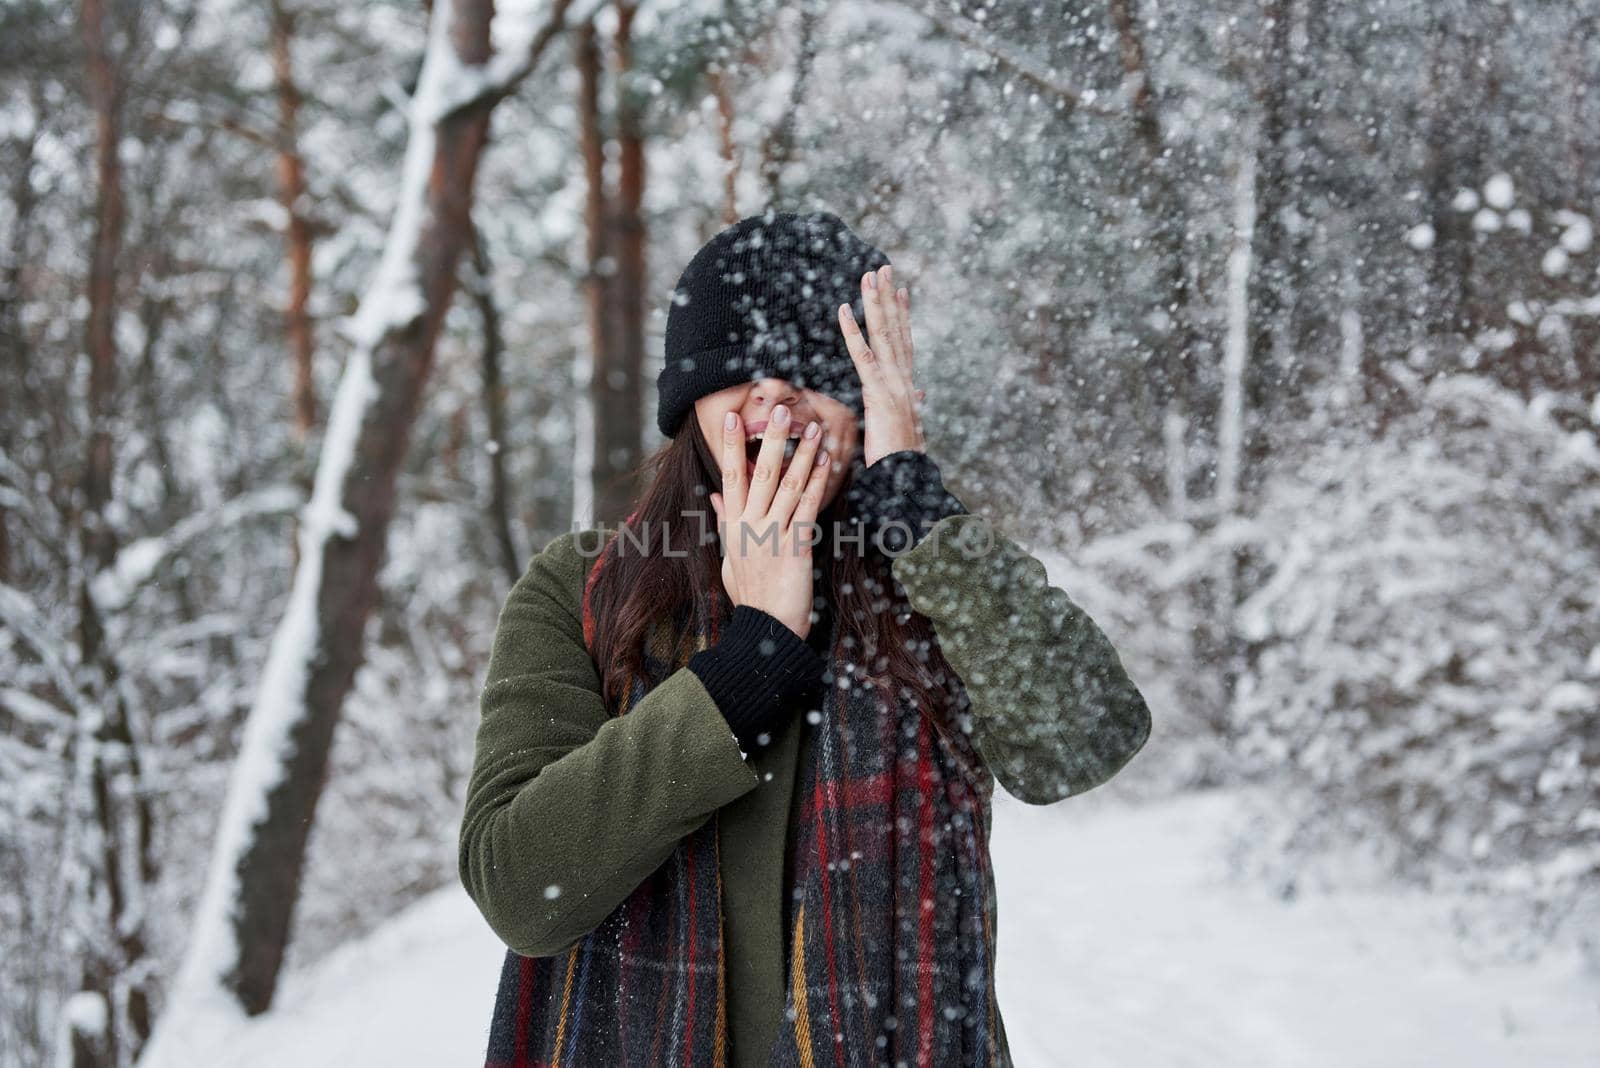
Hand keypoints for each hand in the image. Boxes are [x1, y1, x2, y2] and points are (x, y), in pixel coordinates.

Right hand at [708, 404, 831, 638]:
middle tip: (780, 410)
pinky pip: (808, 507)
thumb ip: (724, 524)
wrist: (767, 629)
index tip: (730, 417)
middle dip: (770, 439)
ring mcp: (772, 535)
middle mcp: (749, 526)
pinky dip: (817, 482)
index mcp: (733, 527)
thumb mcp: (729, 559)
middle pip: (759, 473)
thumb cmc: (750, 597)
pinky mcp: (796, 546)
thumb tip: (714, 497)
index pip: (729, 477)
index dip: (731, 446)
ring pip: (787, 485)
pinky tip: (827, 462)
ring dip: (802, 454)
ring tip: (813, 428)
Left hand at [838, 264, 928, 466]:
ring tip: (869, 276)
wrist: (906, 481)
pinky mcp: (878, 394)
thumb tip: (921, 395)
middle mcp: (904, 380)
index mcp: (908, 388)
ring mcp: (893, 385)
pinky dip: (853, 332)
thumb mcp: (909, 430)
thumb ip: (913, 408)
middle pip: (896, 331)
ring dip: (876, 304)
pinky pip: (862, 357)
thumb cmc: (904, 462)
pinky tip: (844, 310)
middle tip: (883, 268)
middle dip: (889, 299)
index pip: (905, 345)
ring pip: (883, 336)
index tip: (901, 291)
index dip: (902, 316)